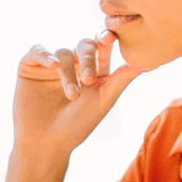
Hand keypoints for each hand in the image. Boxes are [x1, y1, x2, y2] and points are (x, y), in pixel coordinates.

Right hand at [13, 31, 139, 161]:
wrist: (46, 144)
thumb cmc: (77, 127)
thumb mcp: (103, 101)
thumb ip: (122, 79)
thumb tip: (150, 61)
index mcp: (94, 70)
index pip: (102, 45)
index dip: (107, 36)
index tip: (111, 36)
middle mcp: (73, 63)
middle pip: (84, 45)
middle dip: (87, 60)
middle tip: (89, 80)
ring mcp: (51, 65)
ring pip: (62, 52)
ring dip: (68, 72)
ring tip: (72, 95)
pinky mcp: (30, 66)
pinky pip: (37, 50)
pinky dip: (44, 54)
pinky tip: (51, 65)